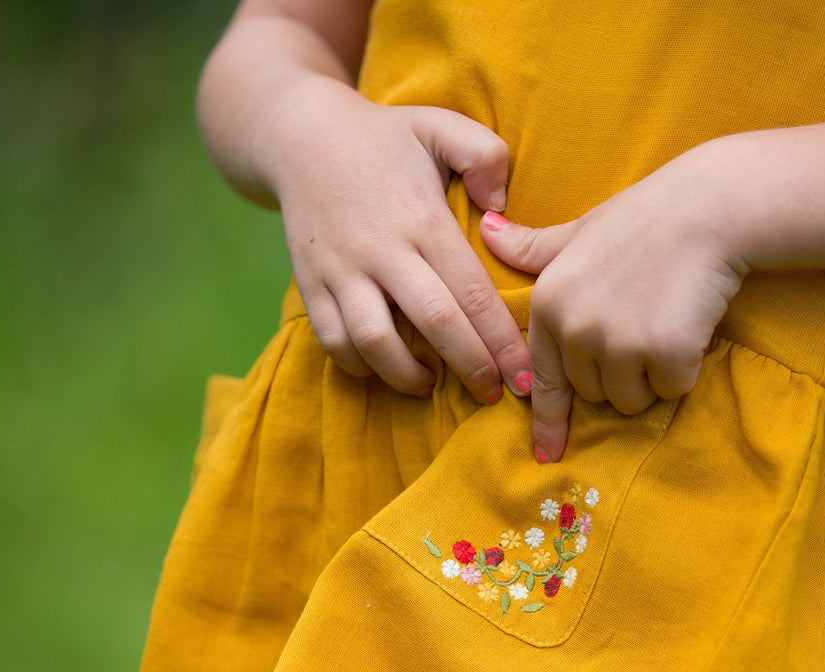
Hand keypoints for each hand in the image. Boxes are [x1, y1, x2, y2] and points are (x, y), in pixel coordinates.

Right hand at [269, 81, 530, 401]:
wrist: (300, 135)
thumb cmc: (385, 138)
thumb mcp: (440, 124)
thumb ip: (484, 153)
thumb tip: (502, 207)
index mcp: (423, 218)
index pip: (472, 292)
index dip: (502, 341)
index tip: (525, 375)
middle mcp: (382, 249)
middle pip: (434, 323)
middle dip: (471, 367)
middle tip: (494, 395)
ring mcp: (342, 270)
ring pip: (375, 341)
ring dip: (407, 375)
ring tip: (432, 386)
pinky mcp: (311, 284)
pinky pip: (333, 340)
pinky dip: (359, 365)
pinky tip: (386, 368)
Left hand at [480, 153, 748, 459]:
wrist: (711, 207)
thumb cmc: (646, 218)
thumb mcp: (579, 230)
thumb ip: (533, 247)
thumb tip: (487, 232)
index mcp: (548, 304)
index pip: (543, 381)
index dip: (547, 420)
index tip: (548, 453)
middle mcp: (575, 329)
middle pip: (593, 394)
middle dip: (619, 373)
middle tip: (643, 324)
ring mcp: (618, 343)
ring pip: (631, 400)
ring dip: (652, 376)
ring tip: (665, 323)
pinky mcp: (663, 353)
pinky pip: (672, 390)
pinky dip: (685, 369)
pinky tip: (690, 326)